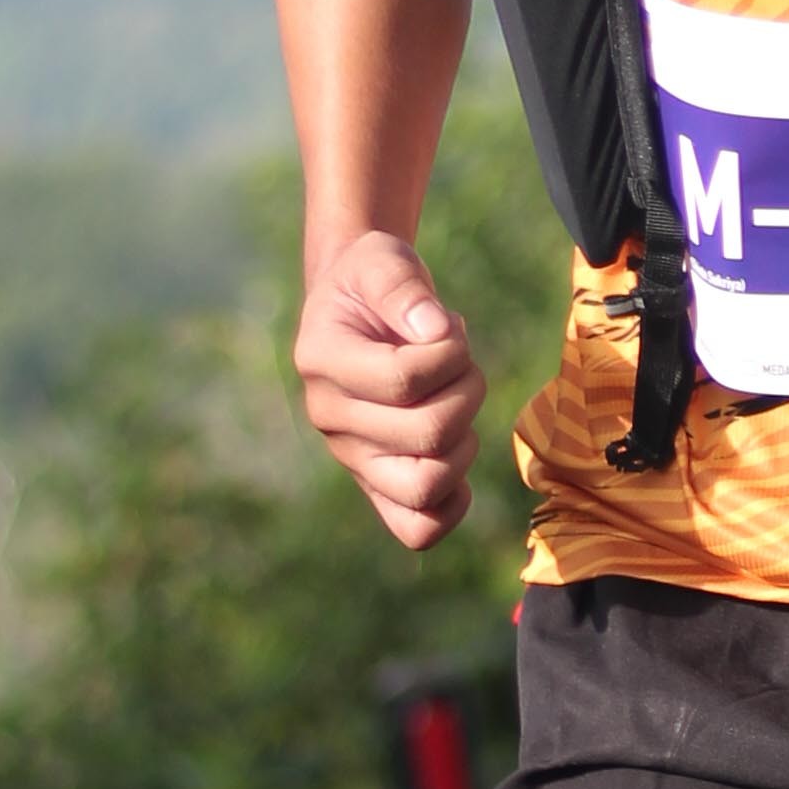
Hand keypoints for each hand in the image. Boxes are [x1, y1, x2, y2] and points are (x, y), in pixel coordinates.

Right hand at [292, 232, 485, 545]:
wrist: (359, 311)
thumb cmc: (373, 282)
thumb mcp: (383, 260)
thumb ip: (404, 288)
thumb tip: (436, 332)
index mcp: (321, 361)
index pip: (404, 380)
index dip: (450, 353)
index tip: (450, 327)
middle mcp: (330, 419)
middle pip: (426, 434)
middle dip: (467, 390)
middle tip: (461, 362)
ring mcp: (353, 459)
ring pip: (425, 487)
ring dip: (465, 441)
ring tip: (455, 402)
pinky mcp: (377, 486)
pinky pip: (419, 529)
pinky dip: (454, 501)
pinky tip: (457, 451)